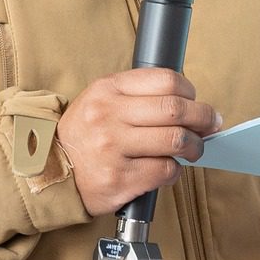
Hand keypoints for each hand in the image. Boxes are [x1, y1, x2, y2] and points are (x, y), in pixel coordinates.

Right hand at [56, 68, 220, 216]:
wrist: (48, 171)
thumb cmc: (83, 135)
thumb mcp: (100, 100)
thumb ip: (137, 95)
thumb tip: (188, 102)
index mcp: (107, 90)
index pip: (165, 80)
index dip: (190, 92)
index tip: (196, 101)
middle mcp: (108, 116)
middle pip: (175, 109)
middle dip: (203, 117)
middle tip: (210, 125)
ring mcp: (113, 148)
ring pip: (175, 140)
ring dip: (195, 146)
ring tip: (194, 149)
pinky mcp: (119, 179)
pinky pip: (165, 170)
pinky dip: (175, 170)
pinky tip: (169, 168)